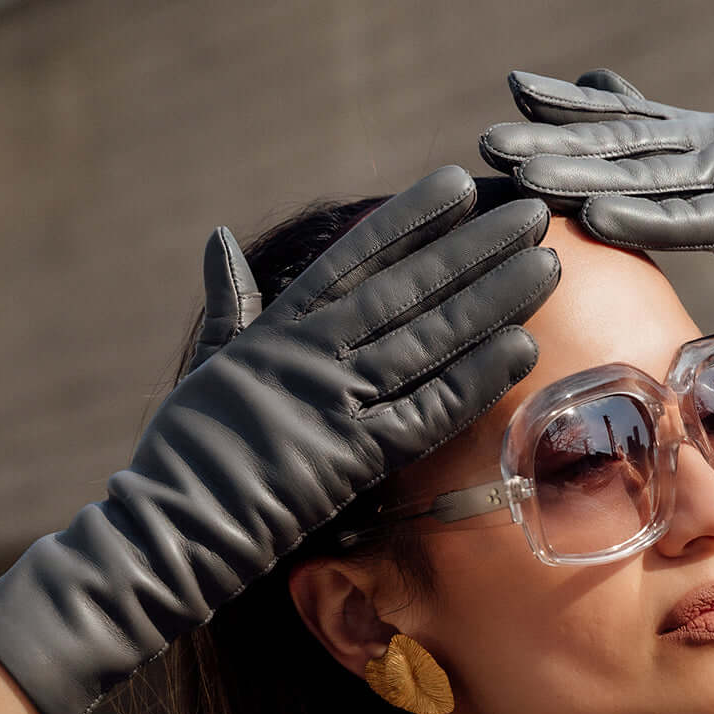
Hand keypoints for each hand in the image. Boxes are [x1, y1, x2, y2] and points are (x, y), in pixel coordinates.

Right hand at [0, 166, 559, 713]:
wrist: (169, 529)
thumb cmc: (186, 455)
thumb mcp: (206, 363)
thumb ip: (228, 303)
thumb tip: (218, 240)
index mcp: (276, 330)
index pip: (352, 260)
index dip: (407, 220)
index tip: (454, 184)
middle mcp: (310, 355)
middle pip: (406, 289)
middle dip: (471, 248)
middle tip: (527, 214)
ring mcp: (333, 403)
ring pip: (427, 339)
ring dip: (490, 300)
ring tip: (543, 264)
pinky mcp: (353, 459)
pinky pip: (428, 411)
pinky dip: (475, 378)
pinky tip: (522, 347)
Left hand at [481, 68, 713, 360]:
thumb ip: (664, 149)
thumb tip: (606, 102)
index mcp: (698, 138)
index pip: (622, 121)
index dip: (566, 108)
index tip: (509, 96)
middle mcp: (711, 143)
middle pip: (621, 144)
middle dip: (551, 144)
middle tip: (489, 146)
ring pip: (649, 176)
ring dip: (582, 177)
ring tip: (525, 179)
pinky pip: (694, 221)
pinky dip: (644, 220)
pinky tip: (596, 219)